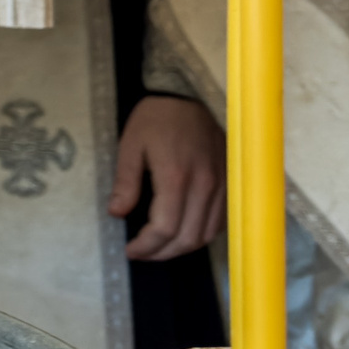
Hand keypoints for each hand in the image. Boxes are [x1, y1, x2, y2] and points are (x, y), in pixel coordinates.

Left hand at [110, 94, 224, 260]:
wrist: (189, 96)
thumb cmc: (156, 118)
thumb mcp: (130, 145)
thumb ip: (125, 182)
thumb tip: (117, 213)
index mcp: (176, 177)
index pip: (164, 228)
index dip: (146, 246)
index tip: (130, 250)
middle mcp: (205, 186)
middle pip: (187, 238)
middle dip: (162, 253)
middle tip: (142, 253)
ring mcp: (222, 187)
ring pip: (206, 234)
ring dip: (182, 248)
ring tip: (159, 247)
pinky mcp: (231, 185)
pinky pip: (219, 222)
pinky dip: (201, 235)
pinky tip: (183, 232)